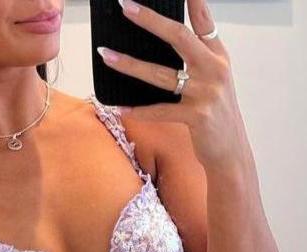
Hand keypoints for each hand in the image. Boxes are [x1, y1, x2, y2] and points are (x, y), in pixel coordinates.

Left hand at [98, 0, 247, 169]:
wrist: (231, 150)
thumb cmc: (216, 114)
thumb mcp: (214, 80)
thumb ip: (198, 58)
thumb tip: (168, 40)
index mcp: (217, 56)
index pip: (203, 21)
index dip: (192, 1)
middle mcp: (214, 69)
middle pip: (178, 37)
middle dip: (149, 20)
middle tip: (126, 7)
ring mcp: (205, 93)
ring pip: (161, 74)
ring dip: (129, 64)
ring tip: (106, 55)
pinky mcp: (196, 117)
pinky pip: (160, 111)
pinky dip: (139, 111)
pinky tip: (121, 108)